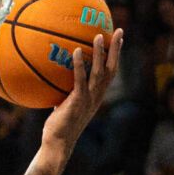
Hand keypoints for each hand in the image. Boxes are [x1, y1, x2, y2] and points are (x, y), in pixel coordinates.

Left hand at [40, 29, 122, 154]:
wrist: (58, 144)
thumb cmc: (59, 126)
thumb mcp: (64, 105)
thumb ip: (65, 91)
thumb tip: (54, 77)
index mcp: (97, 96)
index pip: (110, 72)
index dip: (116, 56)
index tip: (119, 40)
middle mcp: (97, 96)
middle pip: (111, 69)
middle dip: (116, 50)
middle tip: (119, 31)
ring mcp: (89, 99)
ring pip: (99, 72)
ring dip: (101, 53)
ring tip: (99, 36)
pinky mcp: (78, 102)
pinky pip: (80, 80)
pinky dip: (80, 65)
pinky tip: (77, 51)